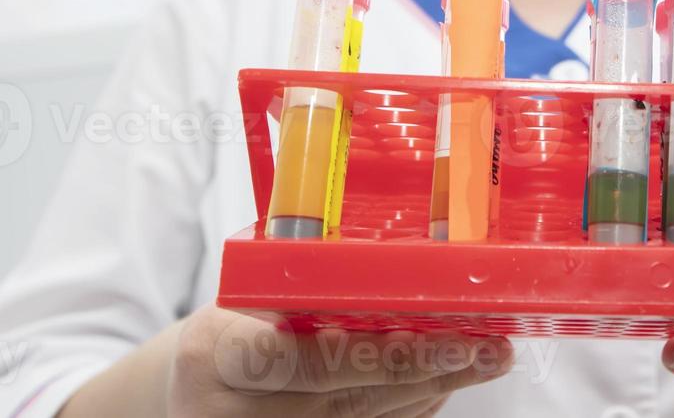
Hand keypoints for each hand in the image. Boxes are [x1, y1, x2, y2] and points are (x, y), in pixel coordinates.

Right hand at [169, 306, 513, 416]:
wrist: (185, 392)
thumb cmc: (229, 326)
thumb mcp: (245, 296)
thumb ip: (304, 290)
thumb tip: (407, 270)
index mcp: (215, 353)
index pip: (299, 358)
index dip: (374, 355)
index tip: (441, 340)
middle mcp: (233, 412)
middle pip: (345, 398)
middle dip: (427, 372)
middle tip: (488, 348)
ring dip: (431, 392)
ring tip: (485, 360)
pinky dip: (409, 409)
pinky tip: (446, 383)